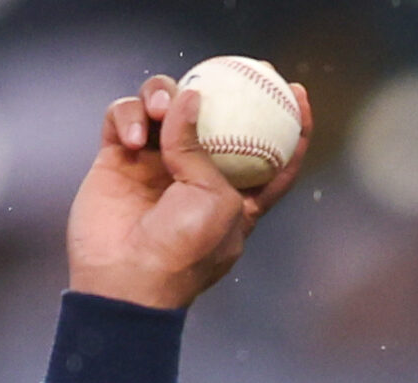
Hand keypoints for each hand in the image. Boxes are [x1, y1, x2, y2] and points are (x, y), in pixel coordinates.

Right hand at [66, 74, 311, 310]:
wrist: (127, 278)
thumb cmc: (184, 249)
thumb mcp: (215, 200)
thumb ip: (203, 149)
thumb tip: (189, 98)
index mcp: (237, 193)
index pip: (272, 153)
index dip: (290, 123)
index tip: (299, 92)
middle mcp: (197, 174)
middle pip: (211, 116)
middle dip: (219, 87)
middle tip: (222, 69)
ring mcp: (155, 163)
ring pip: (162, 105)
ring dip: (161, 95)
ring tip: (159, 109)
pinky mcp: (118, 158)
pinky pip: (125, 116)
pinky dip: (128, 116)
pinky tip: (132, 138)